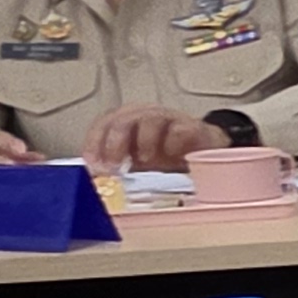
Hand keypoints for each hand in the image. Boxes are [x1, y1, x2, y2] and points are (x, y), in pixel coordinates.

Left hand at [85, 106, 237, 171]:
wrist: (203, 149)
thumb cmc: (165, 155)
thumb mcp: (136, 163)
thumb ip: (117, 167)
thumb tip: (97, 181)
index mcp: (127, 121)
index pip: (104, 125)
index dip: (95, 143)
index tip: (94, 164)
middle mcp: (145, 116)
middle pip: (123, 120)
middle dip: (115, 144)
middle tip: (114, 166)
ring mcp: (169, 119)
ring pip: (150, 121)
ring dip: (144, 143)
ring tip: (146, 161)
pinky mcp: (192, 126)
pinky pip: (179, 130)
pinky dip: (172, 144)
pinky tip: (172, 156)